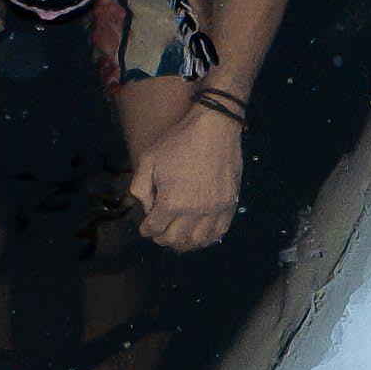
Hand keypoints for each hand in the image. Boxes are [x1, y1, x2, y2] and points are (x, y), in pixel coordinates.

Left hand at [128, 109, 240, 251]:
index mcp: (171, 202)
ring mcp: (214, 209)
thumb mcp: (148, 160)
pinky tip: (200, 232)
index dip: (146, 230)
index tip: (145, 228)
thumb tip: (145, 207)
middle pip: (175, 239)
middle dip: (163, 238)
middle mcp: (194, 211)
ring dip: (185, 241)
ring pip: (198, 240)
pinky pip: (219, 231)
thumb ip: (140, 187)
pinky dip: (208, 237)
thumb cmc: (178, 141)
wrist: (214, 127)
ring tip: (179, 235)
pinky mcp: (230, 204)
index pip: (154, 228)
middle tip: (160, 233)